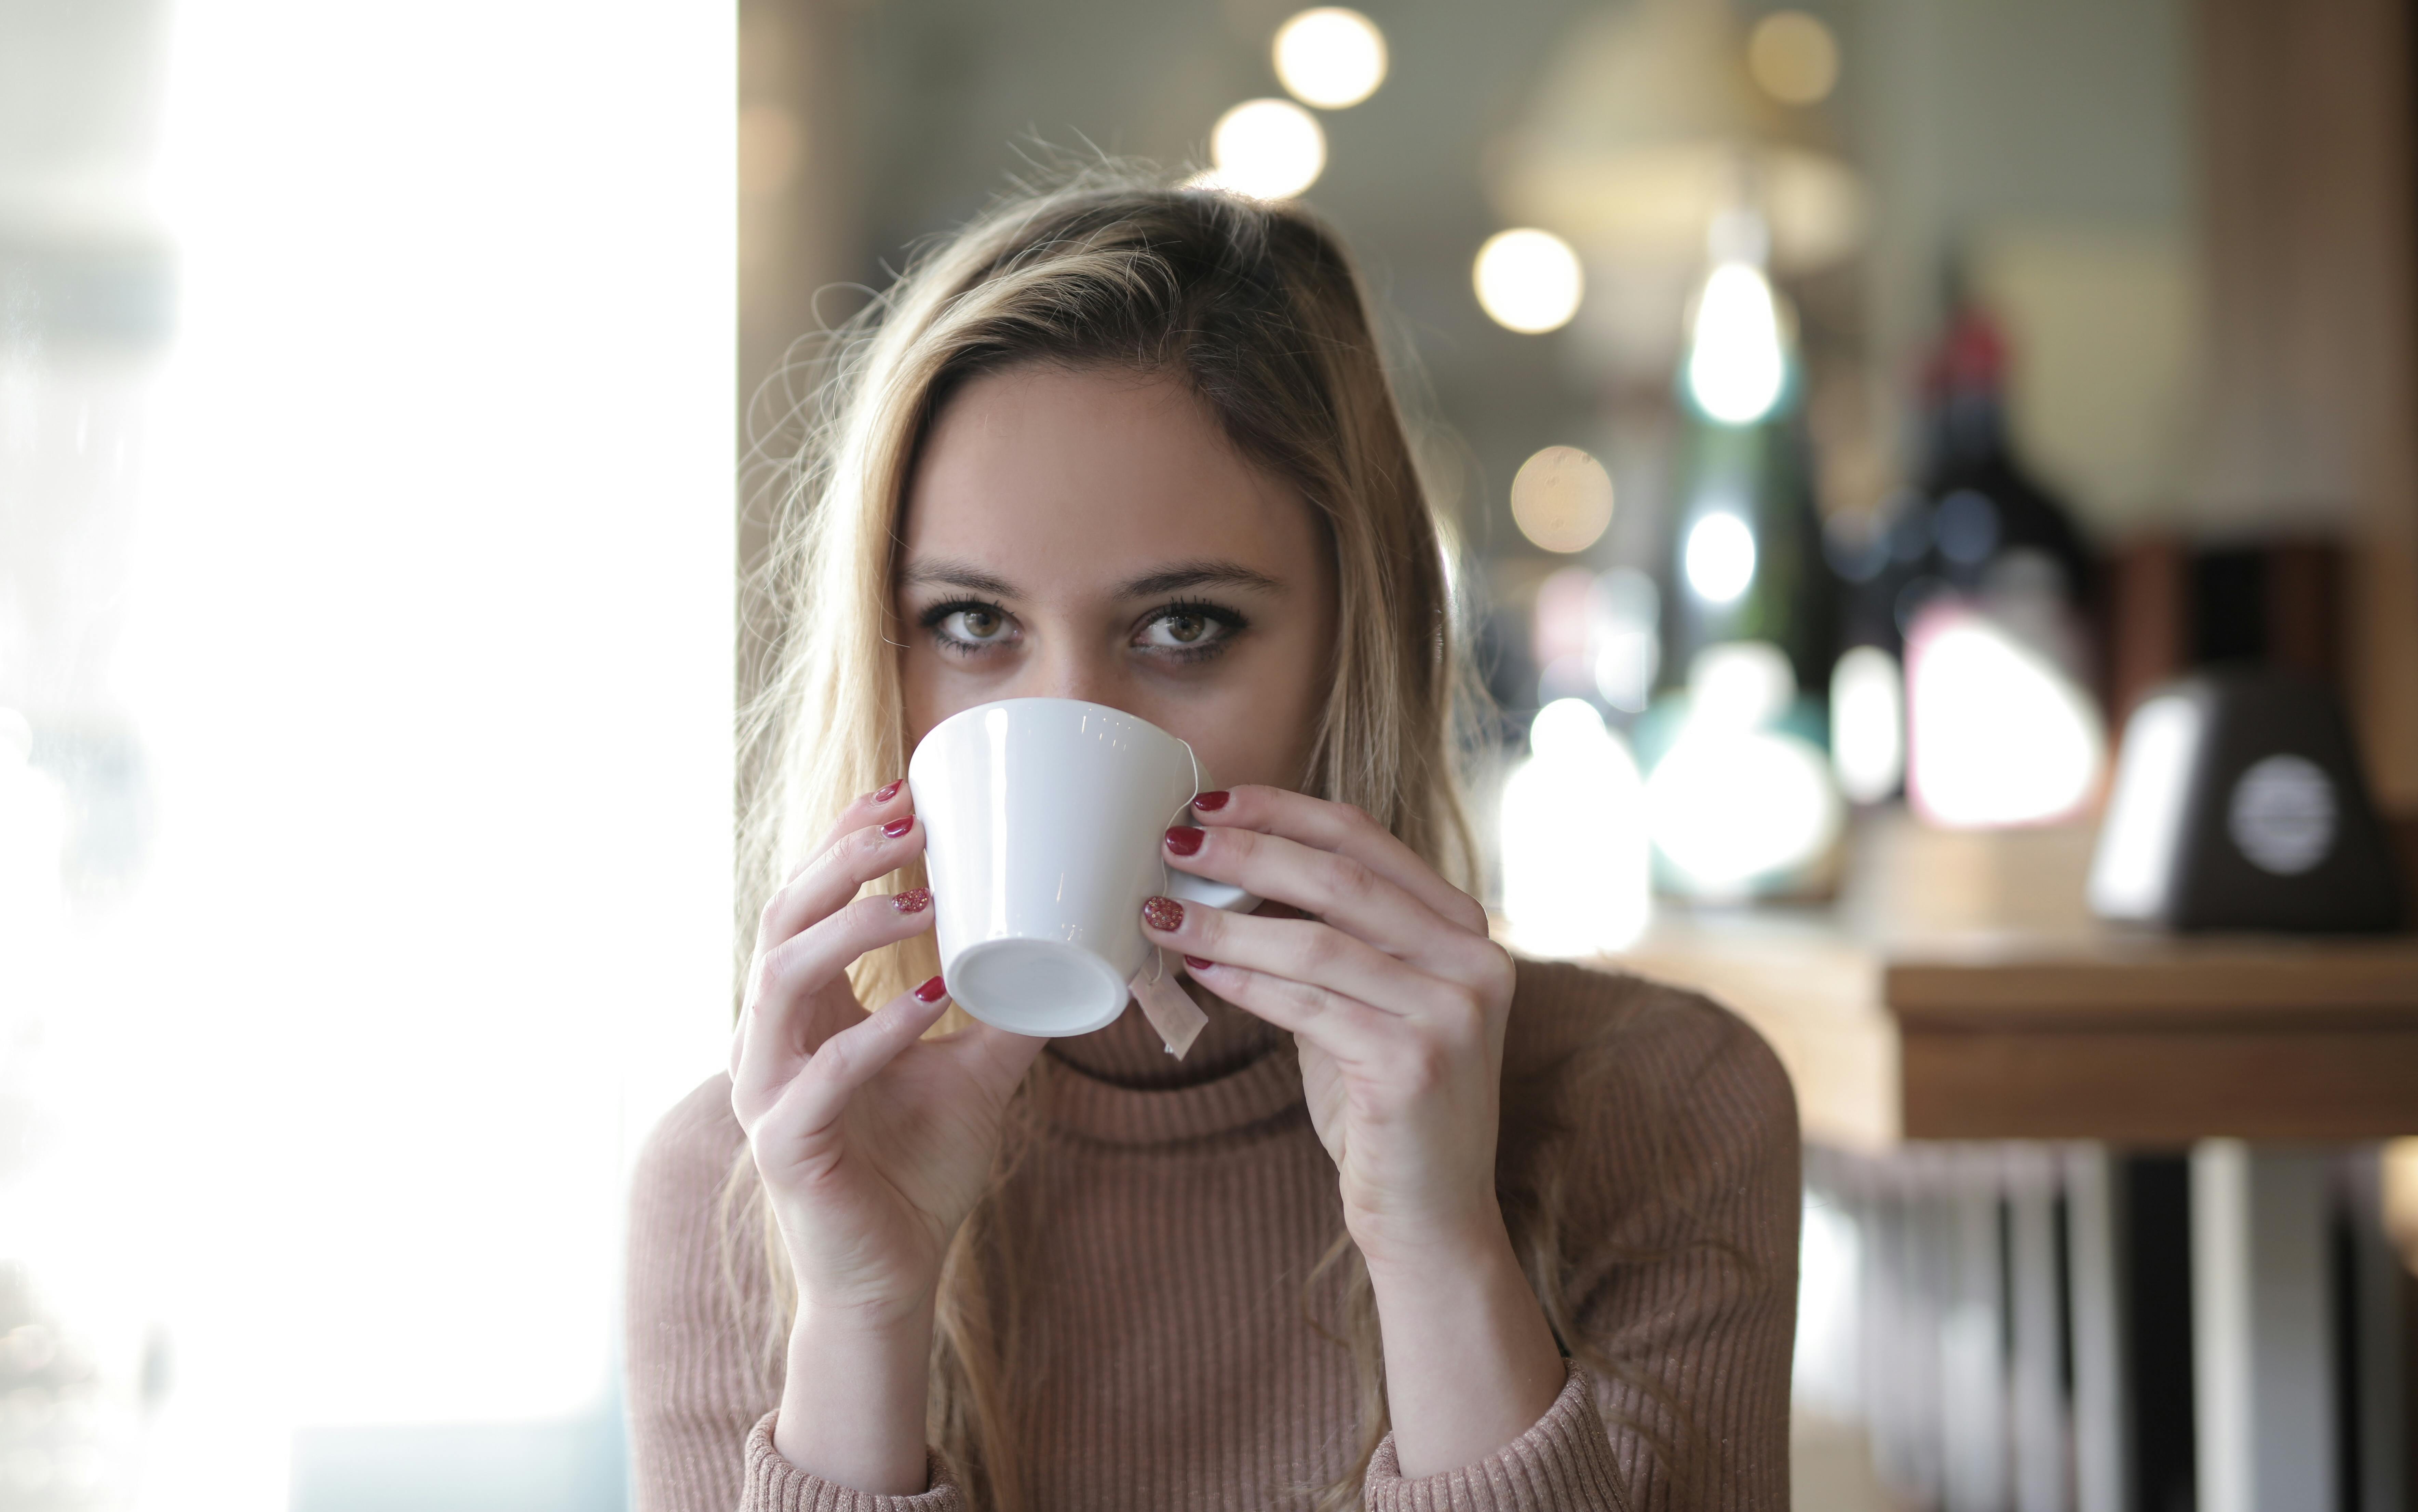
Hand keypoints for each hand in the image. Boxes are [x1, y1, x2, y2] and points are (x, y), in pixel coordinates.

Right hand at [730, 781, 1044, 1328]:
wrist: (895, 1275)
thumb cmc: (919, 1167)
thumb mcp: (977, 1069)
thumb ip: (1012, 1009)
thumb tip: (1084, 949)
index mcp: (803, 1011)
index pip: (804, 902)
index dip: (842, 843)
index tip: (901, 792)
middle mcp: (769, 1038)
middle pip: (783, 919)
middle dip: (842, 863)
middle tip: (911, 823)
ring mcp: (765, 1090)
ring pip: (780, 981)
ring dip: (852, 930)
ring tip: (922, 900)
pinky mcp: (783, 1145)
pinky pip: (821, 1074)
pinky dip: (876, 1032)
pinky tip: (926, 1002)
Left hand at [1141, 786, 1561, 1476]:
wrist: (1432, 1218)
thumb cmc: (1385, 1107)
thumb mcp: (1368, 1004)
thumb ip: (1329, 941)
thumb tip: (1229, 876)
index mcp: (1465, 929)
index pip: (1367, 840)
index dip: (1283, 812)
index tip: (1211, 801)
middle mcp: (1474, 961)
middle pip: (1341, 878)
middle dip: (1247, 853)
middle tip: (1172, 841)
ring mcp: (1453, 1014)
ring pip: (1318, 941)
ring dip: (1226, 924)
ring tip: (1159, 912)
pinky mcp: (1416, 1066)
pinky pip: (1310, 1007)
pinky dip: (1245, 984)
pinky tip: (1195, 972)